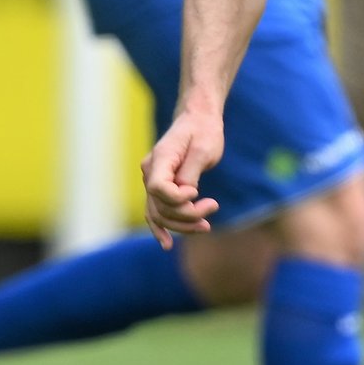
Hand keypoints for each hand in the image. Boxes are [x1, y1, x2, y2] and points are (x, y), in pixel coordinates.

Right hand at [142, 108, 224, 245]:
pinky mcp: (159, 186)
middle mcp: (150, 171)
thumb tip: (186, 196)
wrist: (199, 120)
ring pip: (159, 213)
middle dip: (187, 215)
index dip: (177, 199)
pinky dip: (160, 228)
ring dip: (181, 224)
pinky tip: (167, 244)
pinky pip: (154, 211)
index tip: (197, 193)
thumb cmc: (204, 131)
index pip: (158, 189)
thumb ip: (191, 174)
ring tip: (206, 225)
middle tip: (213, 206)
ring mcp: (152, 179)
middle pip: (160, 206)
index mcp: (160, 158)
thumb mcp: (204, 150)